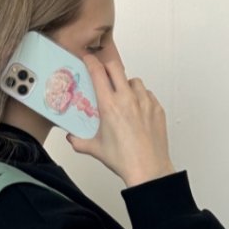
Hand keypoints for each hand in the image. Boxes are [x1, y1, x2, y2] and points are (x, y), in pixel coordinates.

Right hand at [65, 44, 176, 186]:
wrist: (148, 169)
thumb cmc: (124, 160)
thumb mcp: (96, 150)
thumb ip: (79, 141)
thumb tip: (71, 138)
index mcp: (110, 106)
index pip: (97, 72)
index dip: (90, 61)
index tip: (88, 59)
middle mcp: (128, 99)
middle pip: (116, 67)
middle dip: (107, 67)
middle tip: (103, 74)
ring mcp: (145, 102)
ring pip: (134, 80)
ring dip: (126, 84)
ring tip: (123, 97)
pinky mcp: (157, 108)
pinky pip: (147, 94)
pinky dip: (141, 97)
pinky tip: (136, 110)